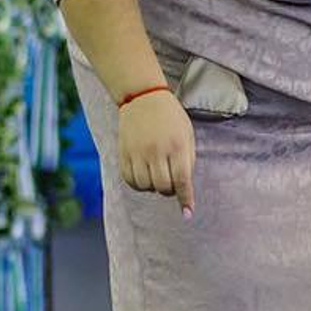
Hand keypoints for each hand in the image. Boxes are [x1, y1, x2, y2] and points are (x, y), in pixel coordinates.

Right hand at [117, 90, 196, 217]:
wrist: (143, 98)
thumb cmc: (171, 117)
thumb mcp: (187, 135)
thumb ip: (187, 160)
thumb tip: (183, 186)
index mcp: (177, 146)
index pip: (182, 180)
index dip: (185, 198)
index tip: (187, 213)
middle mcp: (157, 151)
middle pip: (163, 187)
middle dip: (169, 190)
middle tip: (171, 182)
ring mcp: (138, 152)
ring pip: (145, 186)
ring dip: (153, 187)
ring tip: (156, 174)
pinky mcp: (123, 152)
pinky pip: (129, 180)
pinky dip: (138, 184)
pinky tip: (143, 175)